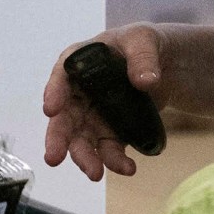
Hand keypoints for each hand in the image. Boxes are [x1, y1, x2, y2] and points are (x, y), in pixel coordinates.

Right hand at [41, 24, 165, 180]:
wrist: (162, 63)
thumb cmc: (142, 44)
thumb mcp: (143, 39)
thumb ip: (143, 57)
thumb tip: (146, 81)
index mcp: (78, 63)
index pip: (61, 76)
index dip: (54, 93)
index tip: (51, 110)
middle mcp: (79, 93)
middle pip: (64, 118)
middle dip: (58, 139)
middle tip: (54, 157)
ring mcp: (94, 115)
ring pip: (83, 140)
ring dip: (87, 158)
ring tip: (96, 174)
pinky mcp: (111, 131)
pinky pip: (108, 148)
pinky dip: (115, 160)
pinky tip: (127, 168)